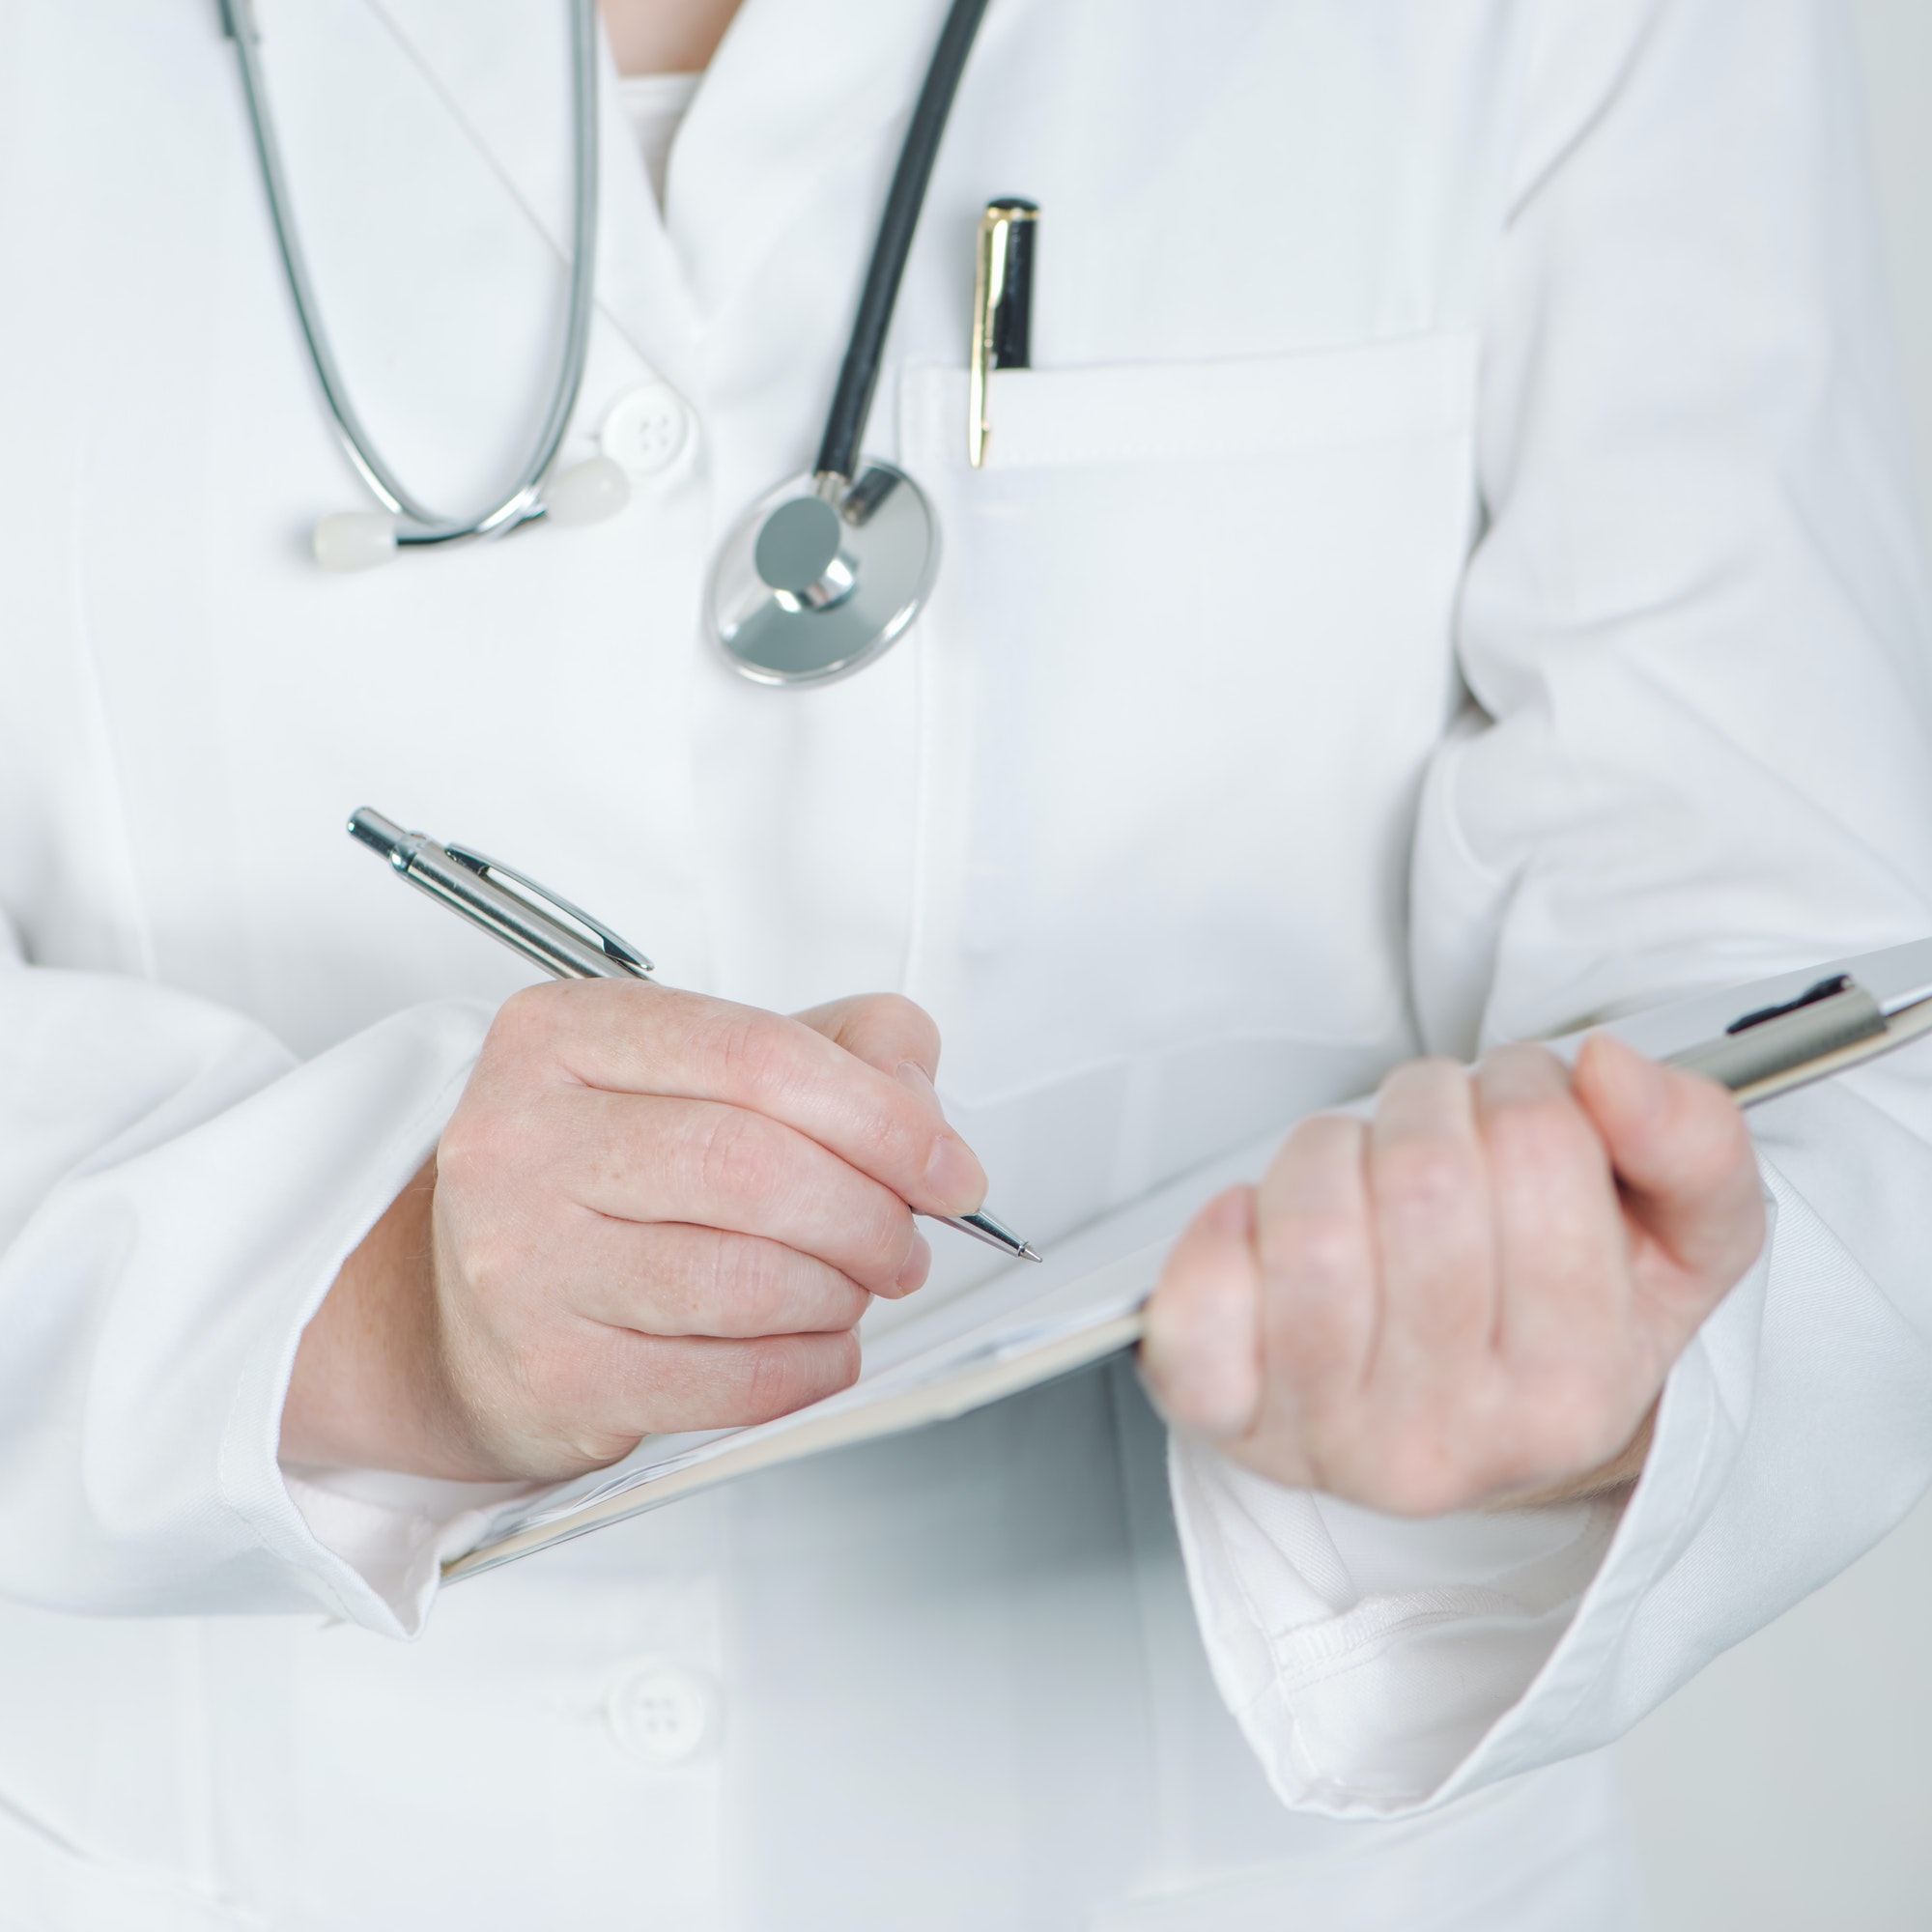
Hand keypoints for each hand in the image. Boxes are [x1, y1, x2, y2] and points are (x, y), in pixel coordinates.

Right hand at [281, 984, 986, 1481]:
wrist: (457, 1307)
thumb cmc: (598, 1179)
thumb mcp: (699, 1074)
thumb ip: (830, 1049)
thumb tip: (918, 1091)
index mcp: (561, 1035)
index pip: (757, 1057)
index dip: (884, 1116)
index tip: (949, 1166)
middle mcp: (520, 1138)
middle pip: (754, 1168)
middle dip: (870, 1213)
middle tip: (906, 1239)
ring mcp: (520, 1261)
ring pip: (746, 1278)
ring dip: (842, 1292)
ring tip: (855, 1286)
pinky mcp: (549, 1371)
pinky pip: (727, 1379)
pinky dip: (810, 1366)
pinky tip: (821, 1345)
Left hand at [1141, 1034, 1763, 1513]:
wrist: (1455, 1428)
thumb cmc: (1549, 1324)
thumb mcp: (1679, 1244)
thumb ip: (1694, 1146)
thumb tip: (1611, 1072)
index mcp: (1578, 1391)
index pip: (1541, 1151)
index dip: (1524, 1085)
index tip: (1520, 1106)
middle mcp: (1456, 1437)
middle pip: (1422, 1179)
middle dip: (1424, 1108)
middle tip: (1437, 1134)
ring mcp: (1330, 1438)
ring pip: (1314, 1224)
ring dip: (1329, 1152)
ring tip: (1360, 1177)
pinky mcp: (1229, 1419)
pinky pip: (1201, 1312)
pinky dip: (1220, 1232)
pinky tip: (1262, 1224)